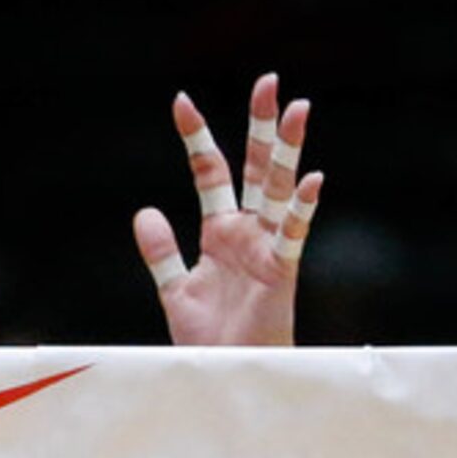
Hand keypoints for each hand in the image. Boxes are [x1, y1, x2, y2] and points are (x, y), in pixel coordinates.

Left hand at [131, 73, 322, 347]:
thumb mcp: (174, 289)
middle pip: (255, 168)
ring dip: (288, 151)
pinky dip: (300, 208)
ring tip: (297, 108)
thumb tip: (145, 209)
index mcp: (220, 232)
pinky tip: (311, 178)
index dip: (197, 138)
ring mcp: (267, 249)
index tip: (181, 101)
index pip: (210, 172)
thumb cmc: (208, 339)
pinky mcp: (280, 273)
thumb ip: (161, 252)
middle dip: (261, 126)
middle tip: (268, 80)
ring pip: (278, 189)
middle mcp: (247, 232)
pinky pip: (293, 235)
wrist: (225, 377)